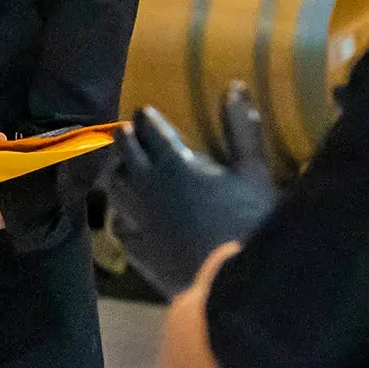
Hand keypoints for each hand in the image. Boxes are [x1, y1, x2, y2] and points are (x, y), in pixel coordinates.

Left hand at [108, 83, 278, 296]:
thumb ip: (241, 127)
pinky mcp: (138, 249)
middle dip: (127, 138)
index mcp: (173, 161)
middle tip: (132, 133)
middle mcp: (147, 186)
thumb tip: (234, 85)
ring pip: (115, 186)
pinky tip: (129, 215)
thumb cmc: (247, 221)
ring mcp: (138, 219)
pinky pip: (119, 225)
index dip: (147, 118)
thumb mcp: (252, 170)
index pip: (147, 126)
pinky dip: (122, 215)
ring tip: (127, 168)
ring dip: (119, 172)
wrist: (232, 282)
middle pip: (124, 151)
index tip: (148, 114)